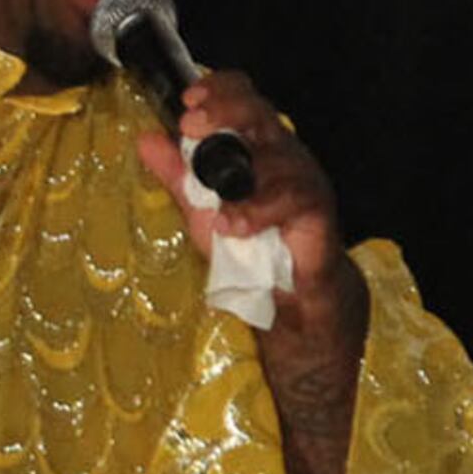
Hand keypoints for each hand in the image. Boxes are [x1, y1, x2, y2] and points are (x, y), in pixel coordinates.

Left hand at [130, 67, 372, 352]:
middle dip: (225, 110)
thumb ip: (177, 175)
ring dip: (240, 179)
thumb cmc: (246, 241)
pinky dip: (258, 212)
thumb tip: (146, 139)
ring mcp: (302, 175)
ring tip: (216, 210)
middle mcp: (280, 150)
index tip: (188, 100)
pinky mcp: (316, 205)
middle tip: (192, 125)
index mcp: (254, 142)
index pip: (243, 96)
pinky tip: (234, 227)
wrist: (285, 288)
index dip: (219, 89)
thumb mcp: (201, 205)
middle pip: (260, 111)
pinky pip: (291, 196)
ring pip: (276, 156)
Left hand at [132, 66, 369, 473]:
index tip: (191, 94)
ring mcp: (319, 235)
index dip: (233, 97)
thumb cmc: (266, 305)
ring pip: (301, 176)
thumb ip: (184, 190)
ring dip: (253, 166)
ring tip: (209, 164)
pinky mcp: (325, 275)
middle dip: (240, 117)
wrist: (312, 379)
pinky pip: (309, 234)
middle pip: (283, 137)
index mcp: (277, 184)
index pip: (263, 119)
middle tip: (196, 114)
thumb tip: (147, 138)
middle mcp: (305, 200)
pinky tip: (230, 223)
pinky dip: (270, 220)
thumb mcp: (213, 238)